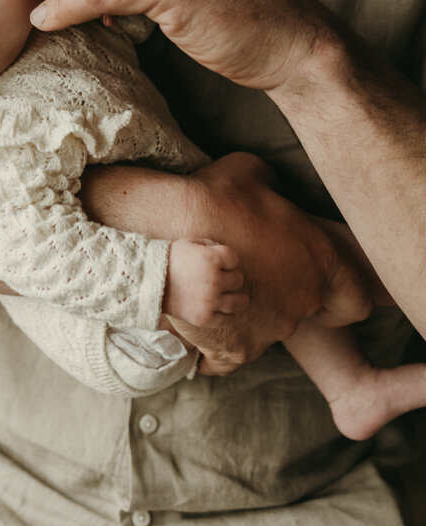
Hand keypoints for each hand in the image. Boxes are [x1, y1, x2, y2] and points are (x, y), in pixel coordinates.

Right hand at [164, 238, 246, 325]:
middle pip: (238, 280)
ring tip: (240, 299)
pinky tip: (230, 313)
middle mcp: (214, 280)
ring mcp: (210, 301)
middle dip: (231, 277)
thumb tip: (228, 257)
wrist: (150, 281)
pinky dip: (231, 316)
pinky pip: (228, 319)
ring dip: (240, 299)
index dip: (229, 260)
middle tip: (223, 279)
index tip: (223, 263)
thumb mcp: (191, 242)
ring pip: (239, 301)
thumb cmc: (171, 258)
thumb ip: (211, 246)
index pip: (234, 259)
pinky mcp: (205, 317)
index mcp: (211, 258)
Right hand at [175, 154, 372, 374]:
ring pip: (271, 325)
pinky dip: (223, 343)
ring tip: (217, 285)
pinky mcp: (239, 347)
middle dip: (284, 289)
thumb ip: (274, 186)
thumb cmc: (213, 195)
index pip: (357, 297)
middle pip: (306, 305)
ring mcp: (274, 328)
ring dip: (252, 311)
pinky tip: (205, 323)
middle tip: (251, 268)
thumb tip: (273, 192)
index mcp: (318, 259)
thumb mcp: (252, 170)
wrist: (167, 229)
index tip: (322, 284)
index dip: (345, 293)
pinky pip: (236, 354)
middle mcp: (304, 299)